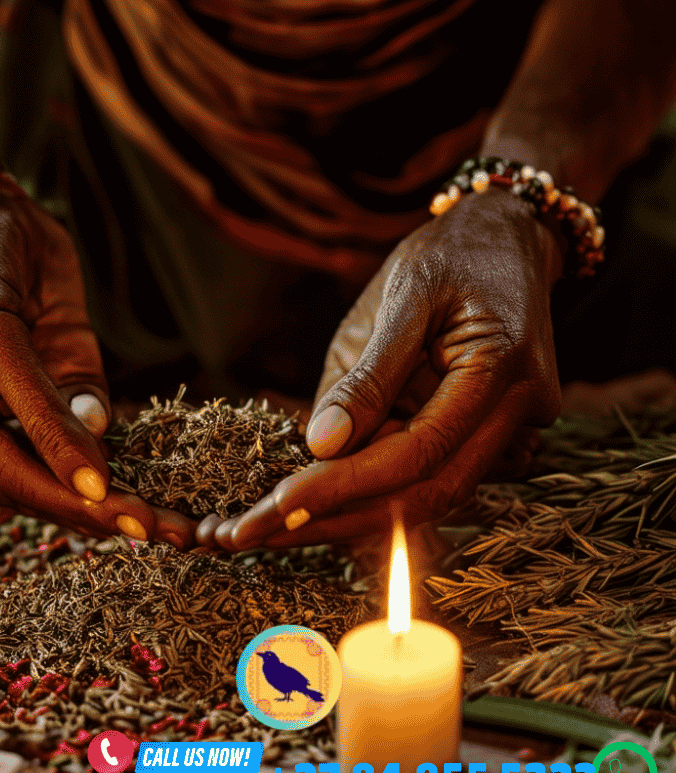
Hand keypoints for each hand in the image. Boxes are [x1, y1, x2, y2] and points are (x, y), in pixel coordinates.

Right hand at [0, 172, 194, 544]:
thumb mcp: (46, 276)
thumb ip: (66, 361)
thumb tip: (92, 438)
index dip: (52, 448)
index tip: (104, 491)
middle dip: (54, 498)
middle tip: (127, 525)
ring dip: (40, 499)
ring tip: (110, 518)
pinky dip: (20, 478)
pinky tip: (70, 490)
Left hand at [199, 189, 561, 547]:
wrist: (505, 238)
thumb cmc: (449, 256)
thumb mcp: (402, 295)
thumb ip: (367, 375)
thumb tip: (322, 445)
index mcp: (500, 371)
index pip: (416, 454)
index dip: (342, 486)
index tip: (273, 507)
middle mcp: (518, 415)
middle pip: (424, 496)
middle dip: (334, 520)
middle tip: (253, 534)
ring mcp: (512, 432)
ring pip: (426, 499)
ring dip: (347, 517)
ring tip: (270, 524)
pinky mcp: (489, 438)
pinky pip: (429, 480)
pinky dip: (371, 494)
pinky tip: (314, 500)